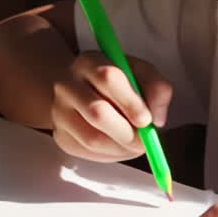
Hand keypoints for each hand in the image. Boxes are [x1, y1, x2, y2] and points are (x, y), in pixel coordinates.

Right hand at [50, 52, 171, 161]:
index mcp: (89, 62)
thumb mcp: (142, 75)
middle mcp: (67, 85)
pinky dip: (111, 155)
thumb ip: (157, 89)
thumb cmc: (120, 84)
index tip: (147, 120)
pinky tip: (119, 145)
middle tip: (144, 141)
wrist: (84, 93)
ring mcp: (59, 112)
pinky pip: (87, 152)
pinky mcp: (60, 136)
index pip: (108, 78)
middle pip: (96, 112)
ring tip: (135, 144)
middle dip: (127, 131)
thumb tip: (157, 120)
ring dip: (121, 147)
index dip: (130, 102)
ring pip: (91, 138)